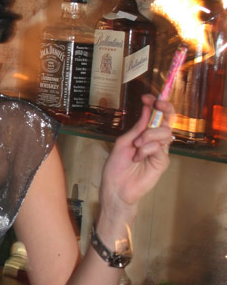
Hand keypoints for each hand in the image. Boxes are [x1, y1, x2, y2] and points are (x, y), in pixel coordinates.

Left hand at [100, 93, 172, 215]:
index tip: (146, 97)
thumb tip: (147, 109)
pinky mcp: (162, 162)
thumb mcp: (124, 142)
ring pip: (165, 132)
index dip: (155, 104)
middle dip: (164, 108)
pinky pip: (159, 148)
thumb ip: (137, 127)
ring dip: (148, 135)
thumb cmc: (116, 167)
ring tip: (136, 145)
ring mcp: (160, 151)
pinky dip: (146, 149)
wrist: (115, 187)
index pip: (156, 116)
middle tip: (156, 104)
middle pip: (168, 120)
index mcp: (145, 134)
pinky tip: (138, 157)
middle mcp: (155, 141)